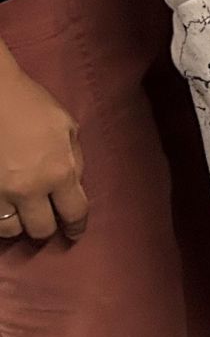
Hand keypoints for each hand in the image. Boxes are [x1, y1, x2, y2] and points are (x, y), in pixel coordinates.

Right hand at [0, 65, 88, 240]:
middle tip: (44, 218)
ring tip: (18, 212)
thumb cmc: (30, 104)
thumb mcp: (67, 127)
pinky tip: (1, 205)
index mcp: (59, 172)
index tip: (73, 231)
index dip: (76, 227)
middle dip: (46, 226)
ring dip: (16, 223)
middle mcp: (28, 189)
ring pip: (9, 230)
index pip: (74, 213)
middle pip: (41, 229)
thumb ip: (74, 159)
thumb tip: (74, 184)